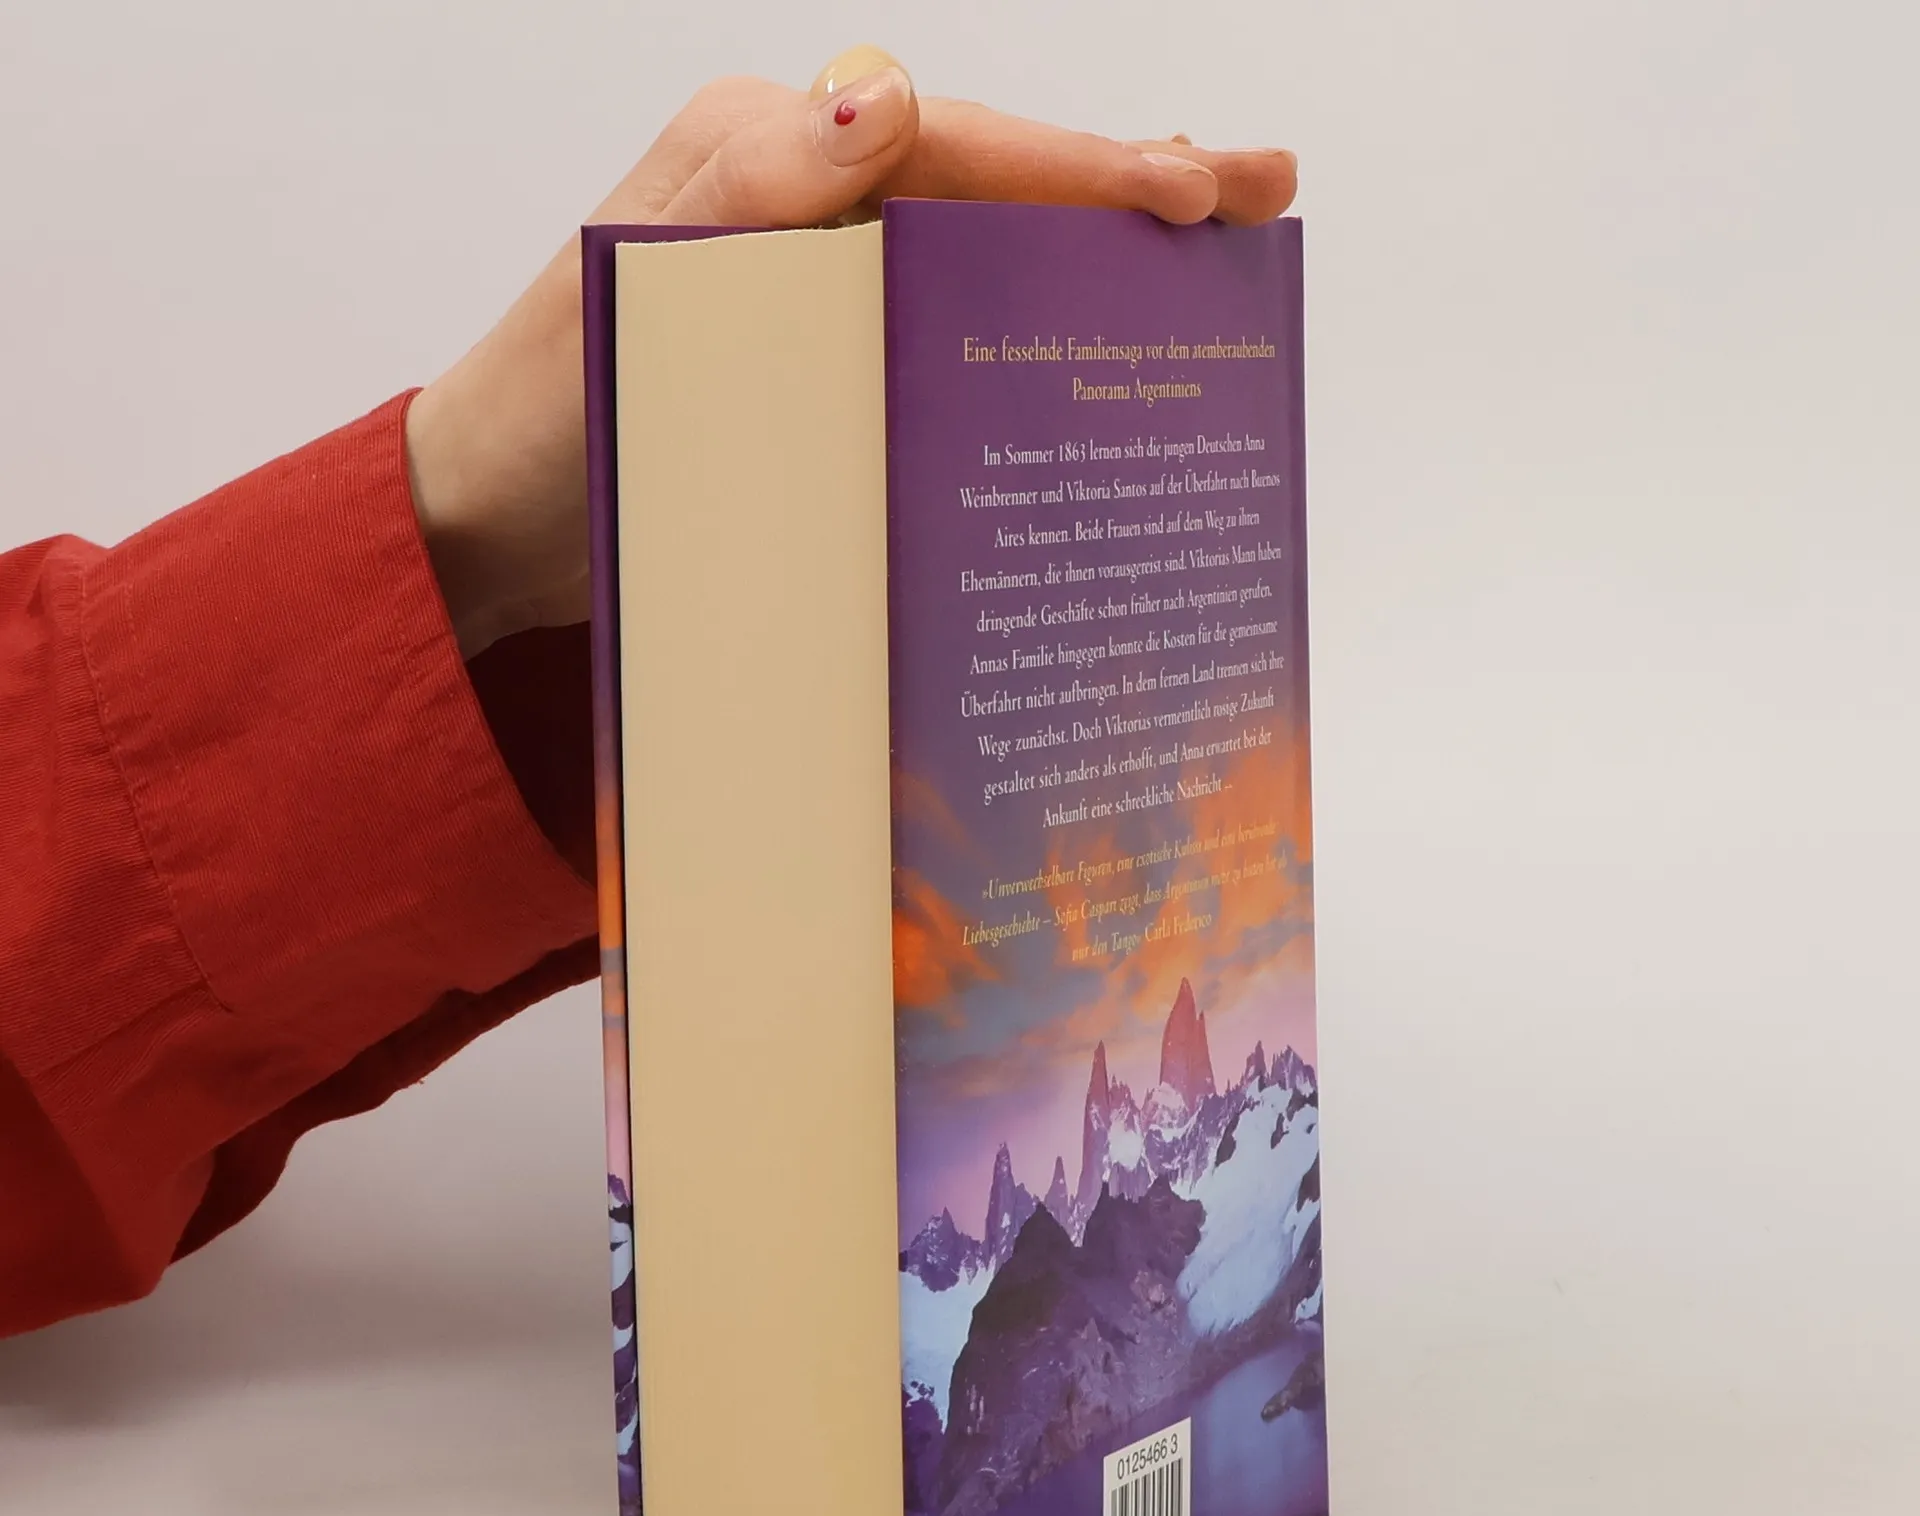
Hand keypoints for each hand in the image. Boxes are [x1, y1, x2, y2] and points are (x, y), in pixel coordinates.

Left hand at [405, 48, 1297, 657]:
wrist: (488, 525)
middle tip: (1264, 191)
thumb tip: (882, 101)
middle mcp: (805, 202)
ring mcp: (821, 277)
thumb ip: (747, 195)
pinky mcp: (824, 351)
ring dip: (1101, 247)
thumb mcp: (629, 301)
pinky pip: (947, 318)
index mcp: (766, 161)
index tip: (1191, 193)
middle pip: (994, 178)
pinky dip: (1030, 322)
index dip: (1079, 170)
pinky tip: (1099, 341)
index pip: (955, 148)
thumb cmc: (542, 422)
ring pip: (987, 244)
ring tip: (1220, 249)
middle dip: (1131, 182)